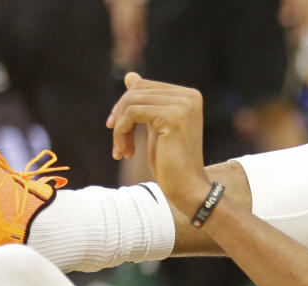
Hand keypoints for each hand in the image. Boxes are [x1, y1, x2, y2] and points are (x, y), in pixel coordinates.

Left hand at [105, 73, 210, 213]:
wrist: (187, 189)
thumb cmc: (172, 163)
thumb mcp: (154, 127)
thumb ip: (146, 102)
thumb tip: (130, 76)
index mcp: (188, 96)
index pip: (144, 87)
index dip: (125, 108)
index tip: (119, 133)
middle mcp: (189, 96)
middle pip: (136, 91)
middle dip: (120, 116)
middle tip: (119, 145)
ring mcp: (183, 104)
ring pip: (132, 102)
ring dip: (119, 129)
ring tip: (121, 152)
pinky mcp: (173, 116)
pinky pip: (133, 113)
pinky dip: (122, 132)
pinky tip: (125, 152)